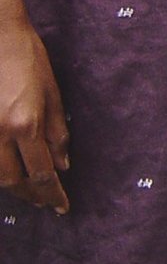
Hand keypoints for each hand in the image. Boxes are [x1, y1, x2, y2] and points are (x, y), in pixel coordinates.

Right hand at [0, 17, 70, 213]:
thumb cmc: (29, 57)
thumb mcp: (53, 93)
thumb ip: (57, 133)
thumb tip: (63, 165)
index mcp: (26, 124)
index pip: (42, 173)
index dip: (53, 194)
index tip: (62, 206)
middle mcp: (0, 132)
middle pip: (15, 181)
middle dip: (33, 195)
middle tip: (47, 202)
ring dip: (13, 187)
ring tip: (30, 191)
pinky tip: (9, 172)